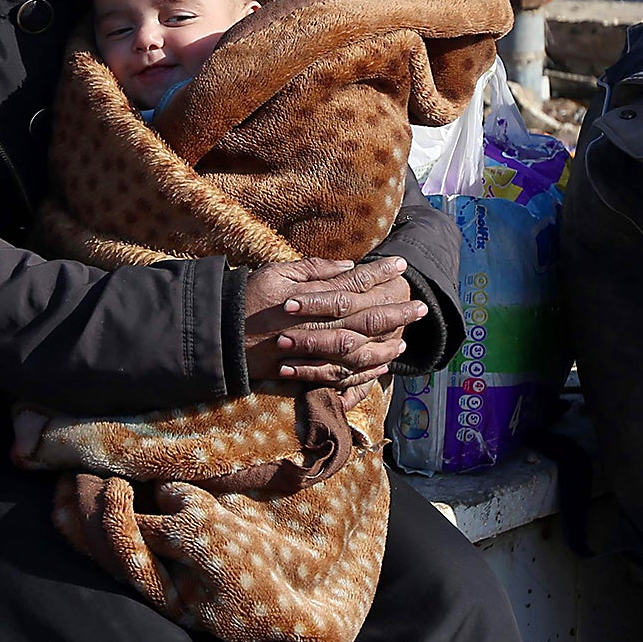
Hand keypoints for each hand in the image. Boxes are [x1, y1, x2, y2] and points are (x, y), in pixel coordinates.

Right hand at [244, 256, 427, 386]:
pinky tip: (381, 365)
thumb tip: (347, 267)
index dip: (380, 275)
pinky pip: (345, 374)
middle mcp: (318, 325)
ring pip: (361, 350)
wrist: (221, 338)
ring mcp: (314, 352)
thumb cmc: (246, 299)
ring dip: (386, 343)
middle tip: (422, 307)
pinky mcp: (308, 371)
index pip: (355, 284)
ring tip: (406, 337)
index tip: (402, 266)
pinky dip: (366, 370)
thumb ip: (313, 269)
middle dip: (397, 311)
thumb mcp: (275, 271)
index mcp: (312, 297)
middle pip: (367, 318)